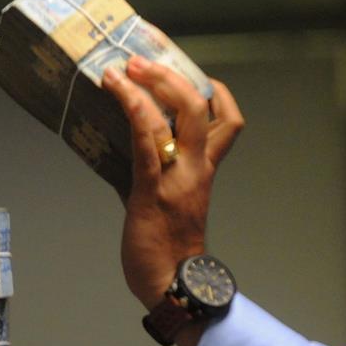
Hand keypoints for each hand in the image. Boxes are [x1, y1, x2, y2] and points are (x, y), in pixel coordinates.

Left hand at [102, 56, 243, 315]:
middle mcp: (197, 169)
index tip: (190, 69)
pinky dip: (134, 115)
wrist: (172, 287)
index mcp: (205, 171)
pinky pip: (147, 146)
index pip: (229, 120)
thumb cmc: (167, 249)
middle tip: (142, 58)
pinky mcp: (151, 192)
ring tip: (122, 69)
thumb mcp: (171, 201)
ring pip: (180, 119)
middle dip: (172, 75)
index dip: (217, 90)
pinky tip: (116, 94)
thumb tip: (125, 148)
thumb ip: (156, 172)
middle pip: (203, 108)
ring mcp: (178, 179)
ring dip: (150, 86)